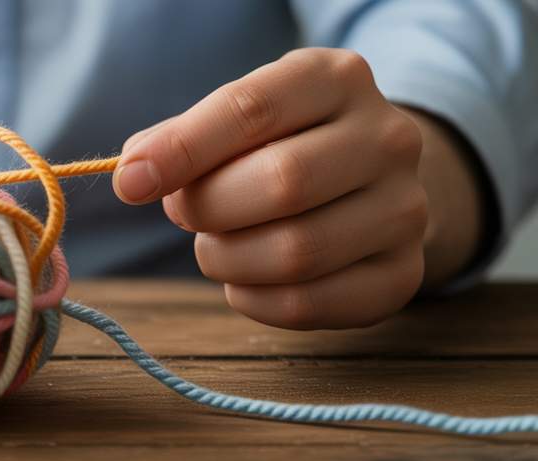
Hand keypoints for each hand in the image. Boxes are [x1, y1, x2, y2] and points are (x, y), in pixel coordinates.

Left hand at [114, 48, 443, 329]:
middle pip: (282, 183)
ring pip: (296, 251)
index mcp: (337, 78)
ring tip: (216, 247)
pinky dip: (254, 301)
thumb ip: (181, 140)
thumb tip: (133, 174)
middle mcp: (387, 137)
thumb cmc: (283, 145)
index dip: (182, 150)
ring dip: (227, 260)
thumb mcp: (238, 120)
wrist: (369, 183)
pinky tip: (243, 282)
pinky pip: (309, 304)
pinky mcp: (402, 274)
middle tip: (184, 214)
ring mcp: (406, 208)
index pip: (252, 110)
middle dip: (209, 209)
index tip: (131, 183)